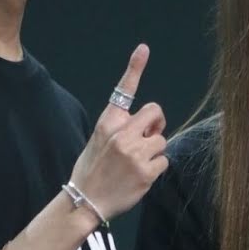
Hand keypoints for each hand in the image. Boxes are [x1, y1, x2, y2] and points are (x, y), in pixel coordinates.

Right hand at [68, 45, 169, 221]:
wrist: (84, 200)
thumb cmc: (92, 170)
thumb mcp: (98, 140)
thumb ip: (120, 129)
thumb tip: (147, 126)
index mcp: (108, 123)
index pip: (124, 91)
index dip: (135, 67)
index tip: (143, 49)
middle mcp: (122, 134)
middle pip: (155, 112)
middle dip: (156, 123)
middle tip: (149, 137)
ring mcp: (135, 153)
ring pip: (162, 141)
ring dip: (154, 151)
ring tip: (137, 164)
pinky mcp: (146, 172)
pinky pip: (164, 161)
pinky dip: (156, 169)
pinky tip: (140, 177)